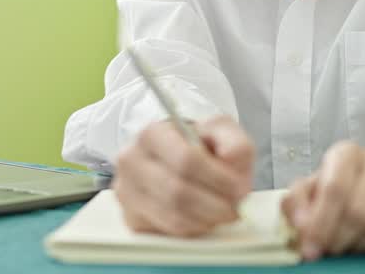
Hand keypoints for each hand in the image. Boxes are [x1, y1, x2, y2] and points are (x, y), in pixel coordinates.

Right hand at [113, 115, 254, 236]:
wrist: (179, 158)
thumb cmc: (200, 145)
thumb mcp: (222, 132)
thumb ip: (234, 143)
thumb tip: (230, 162)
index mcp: (153, 133)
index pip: (186, 160)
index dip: (217, 178)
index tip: (238, 187)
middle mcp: (132, 161)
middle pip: (178, 192)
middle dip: (215, 204)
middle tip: (235, 207)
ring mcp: (127, 191)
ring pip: (172, 216)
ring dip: (206, 219)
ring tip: (223, 212)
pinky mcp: (131, 217)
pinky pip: (166, 231)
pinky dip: (193, 229)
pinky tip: (203, 218)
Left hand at [281, 141, 364, 259]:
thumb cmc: (345, 185)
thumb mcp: (314, 185)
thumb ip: (298, 202)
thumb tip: (299, 226)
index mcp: (347, 154)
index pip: (336, 189)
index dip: (320, 224)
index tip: (309, 249)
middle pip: (358, 212)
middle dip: (338, 239)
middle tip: (328, 251)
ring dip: (359, 247)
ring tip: (348, 246)